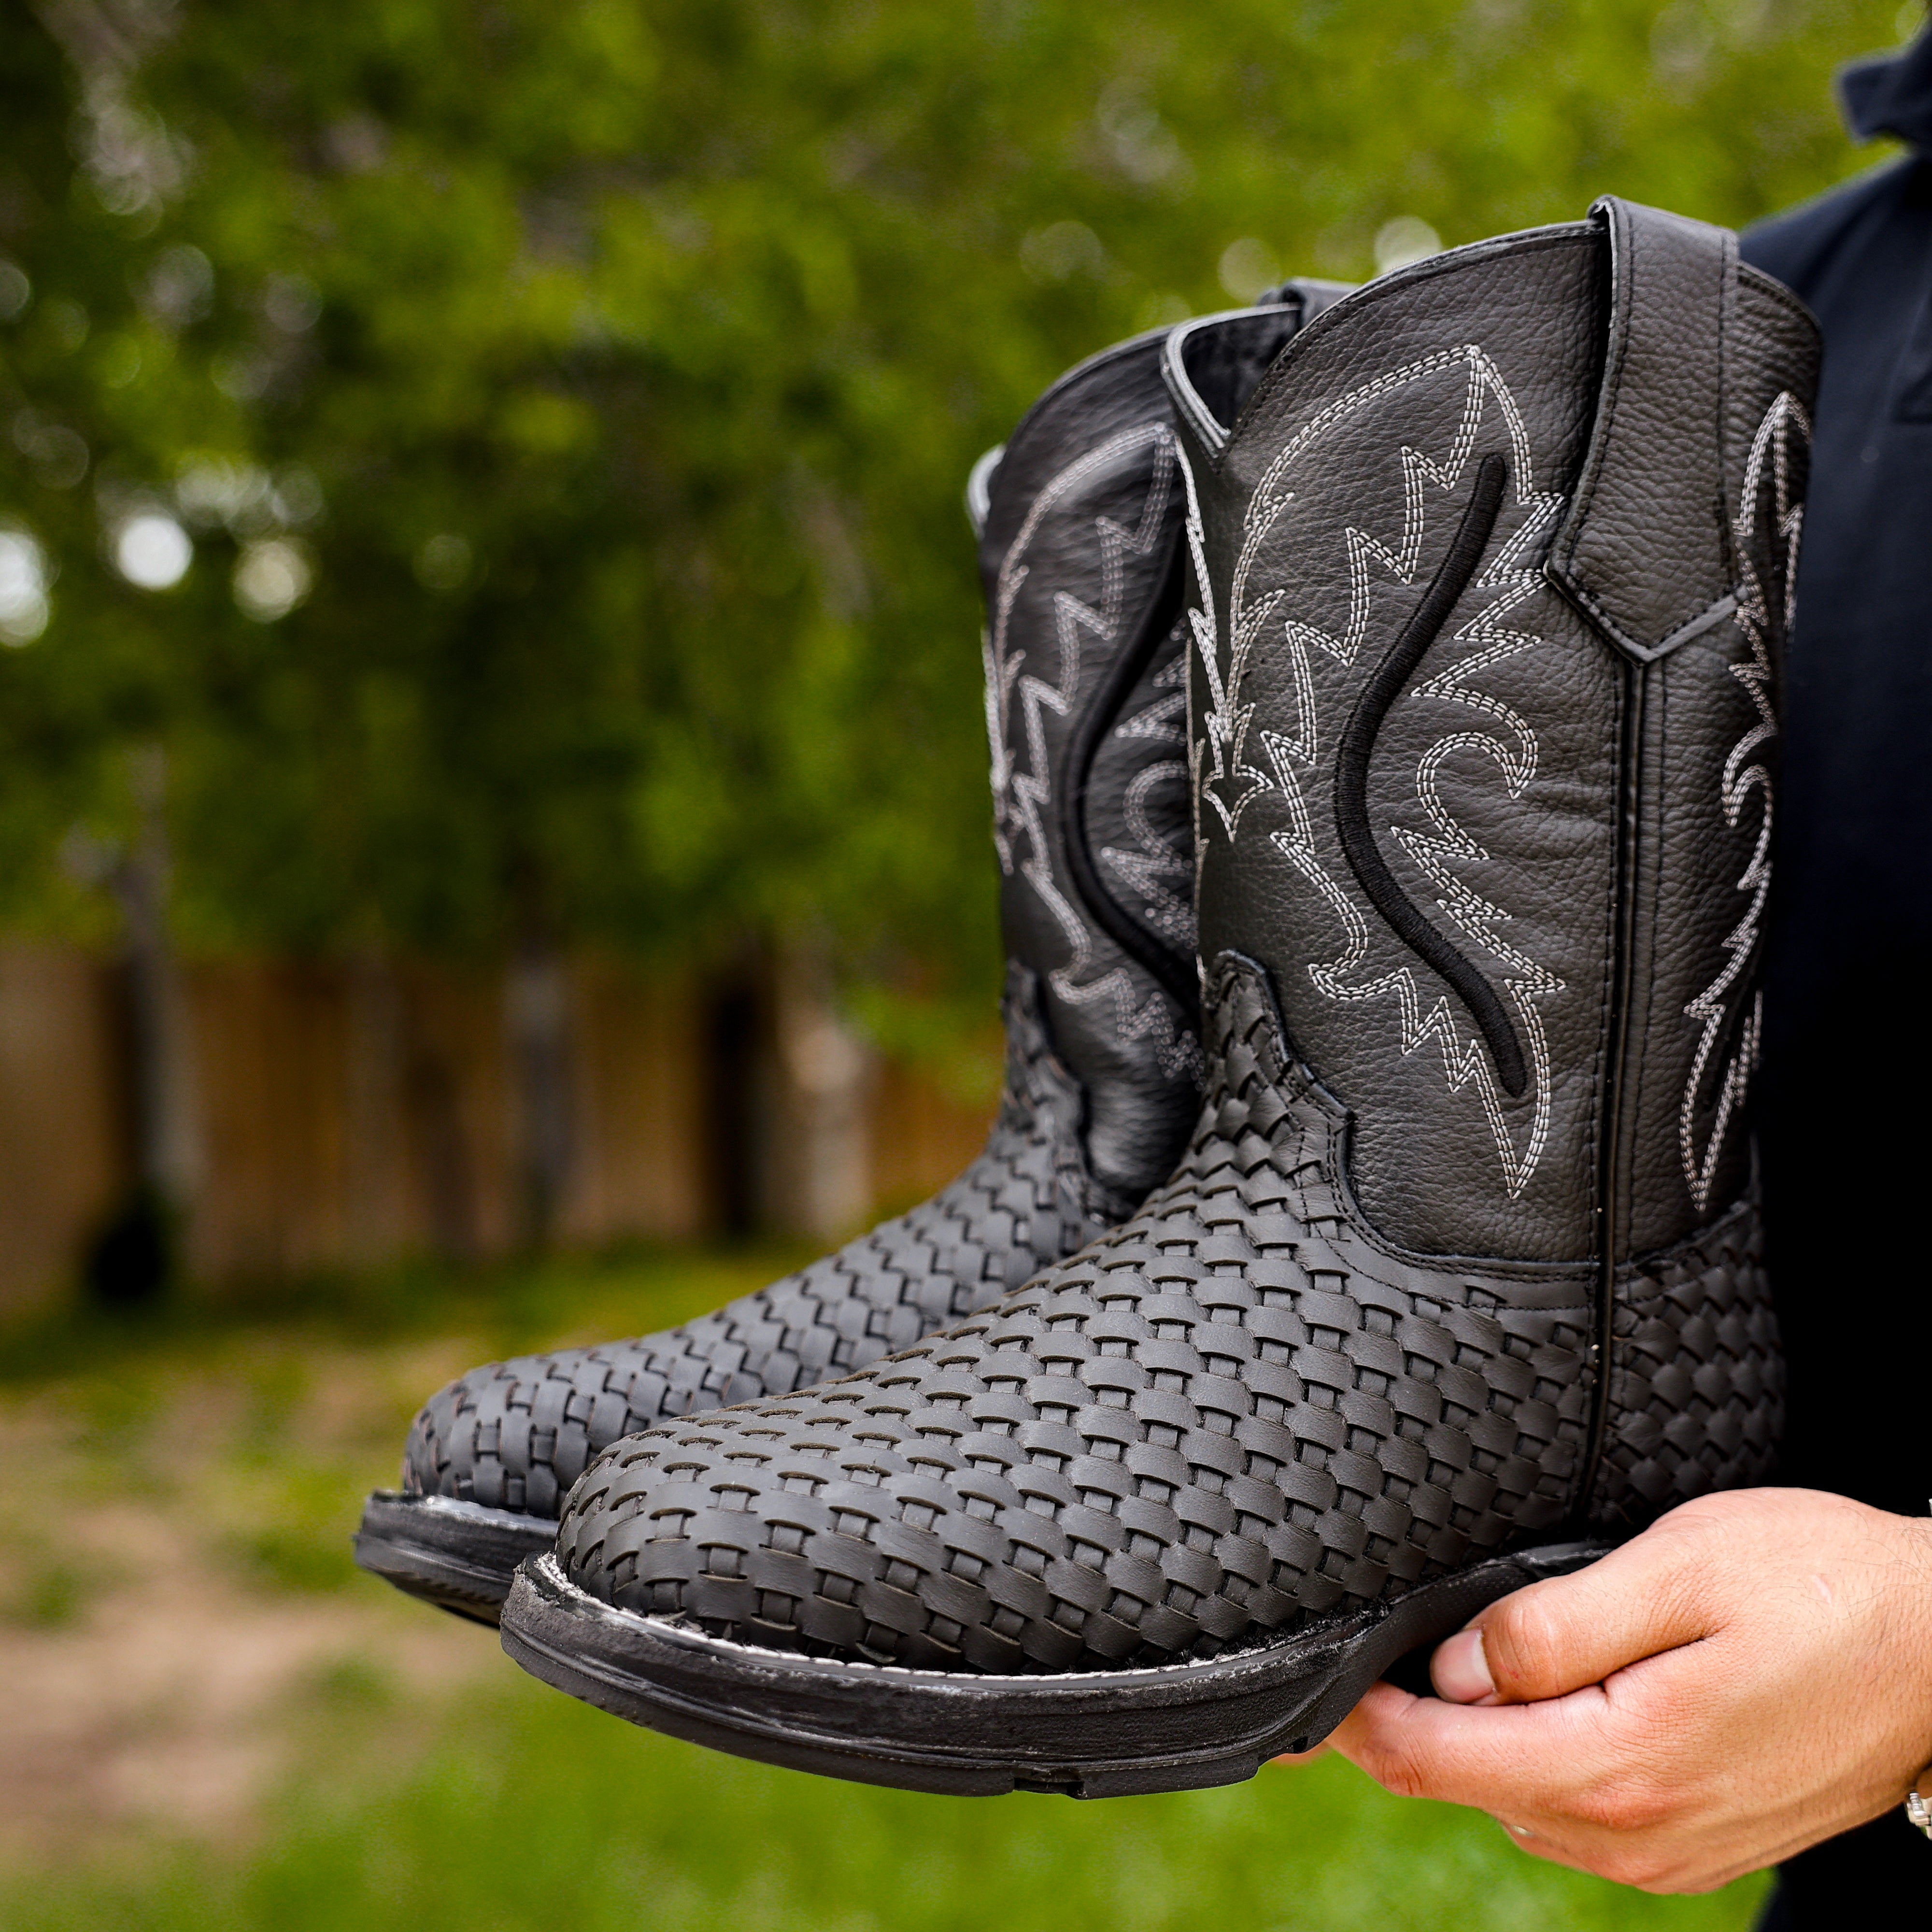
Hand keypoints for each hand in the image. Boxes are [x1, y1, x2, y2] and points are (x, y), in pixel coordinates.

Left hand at [1318, 1489, 1931, 1891]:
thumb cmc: (1822, 1586)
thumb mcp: (1677, 1570)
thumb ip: (1551, 1627)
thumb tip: (1453, 1666)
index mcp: (1618, 1769)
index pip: (1430, 1762)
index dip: (1357, 1717)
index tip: (1318, 1674)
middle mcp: (1632, 1836)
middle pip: (1464, 1782)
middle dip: (1416, 1715)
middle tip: (1400, 1635)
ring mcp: (1667, 1852)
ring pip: (1513, 1795)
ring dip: (1483, 1731)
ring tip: (1490, 1647)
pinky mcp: (1694, 1843)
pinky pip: (1574, 1807)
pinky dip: (1541, 1750)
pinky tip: (1566, 1686)